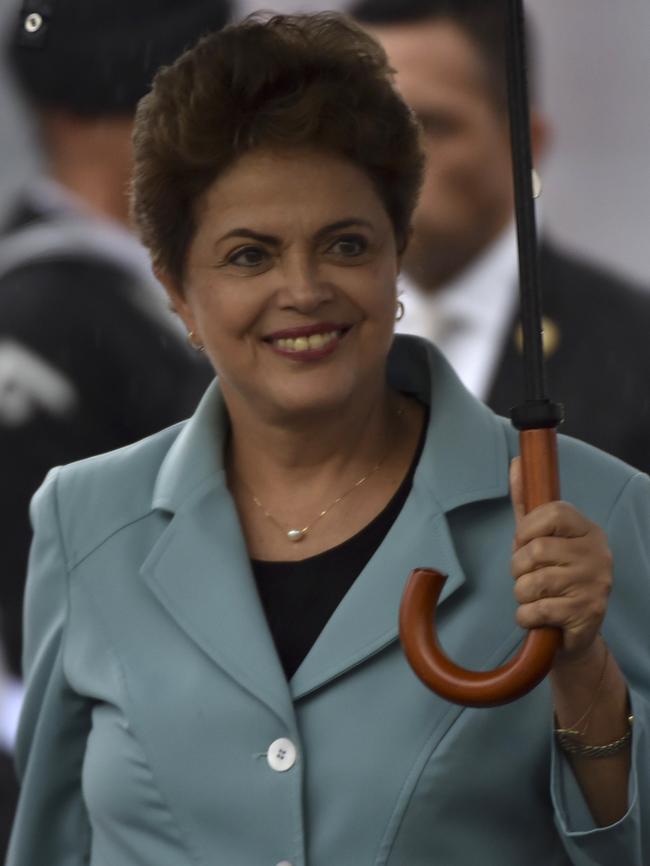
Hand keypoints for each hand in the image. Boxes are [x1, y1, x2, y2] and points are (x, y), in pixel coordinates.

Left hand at [509, 457, 612, 663]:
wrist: (574, 633)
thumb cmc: (553, 577)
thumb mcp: (541, 537)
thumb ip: (527, 502)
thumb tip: (517, 462)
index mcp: (588, 531)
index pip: (553, 512)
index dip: (527, 528)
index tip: (523, 542)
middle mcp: (598, 554)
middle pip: (536, 550)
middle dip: (517, 568)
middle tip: (525, 577)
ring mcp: (595, 584)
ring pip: (533, 582)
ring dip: (521, 594)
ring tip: (533, 597)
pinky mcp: (588, 613)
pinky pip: (537, 610)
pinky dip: (525, 616)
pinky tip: (536, 617)